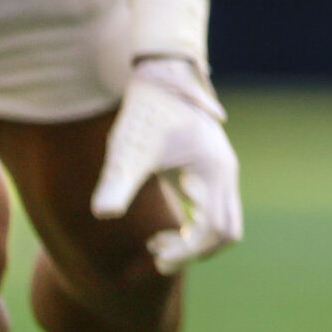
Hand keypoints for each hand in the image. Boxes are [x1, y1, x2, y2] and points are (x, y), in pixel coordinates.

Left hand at [91, 56, 243, 273]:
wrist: (162, 78)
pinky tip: (165, 227)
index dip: (186, 251)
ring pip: (225, 224)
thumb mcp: (129, 151)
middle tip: (156, 252)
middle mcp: (225, 173)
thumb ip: (118, 183)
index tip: (154, 253)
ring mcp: (223, 172)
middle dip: (194, 251)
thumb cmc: (144, 114)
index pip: (214, 228)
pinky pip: (216, 213)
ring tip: (156, 242)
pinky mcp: (213, 172)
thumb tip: (103, 214)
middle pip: (228, 232)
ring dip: (195, 241)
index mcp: (212, 170)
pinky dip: (195, 229)